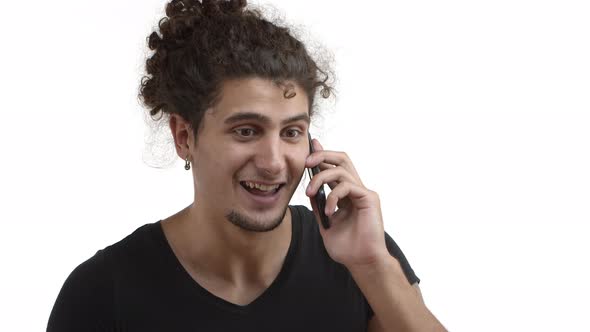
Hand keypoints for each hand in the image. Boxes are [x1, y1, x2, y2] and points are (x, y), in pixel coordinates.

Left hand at [305, 139, 389, 268]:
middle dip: (322, 155)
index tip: (310, 145)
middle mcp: (355, 189)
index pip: (334, 167)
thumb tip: (309, 191)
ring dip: (321, 178)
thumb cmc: (346, 247)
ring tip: (310, 193)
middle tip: (307, 162)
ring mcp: (363, 193)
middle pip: (342, 159)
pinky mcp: (369, 198)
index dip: (322, 154)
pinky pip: (348, 186)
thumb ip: (318, 206)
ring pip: (341, 170)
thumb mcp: (325, 224)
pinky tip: (329, 212)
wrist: (361, 262)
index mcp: (345, 194)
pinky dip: (333, 196)